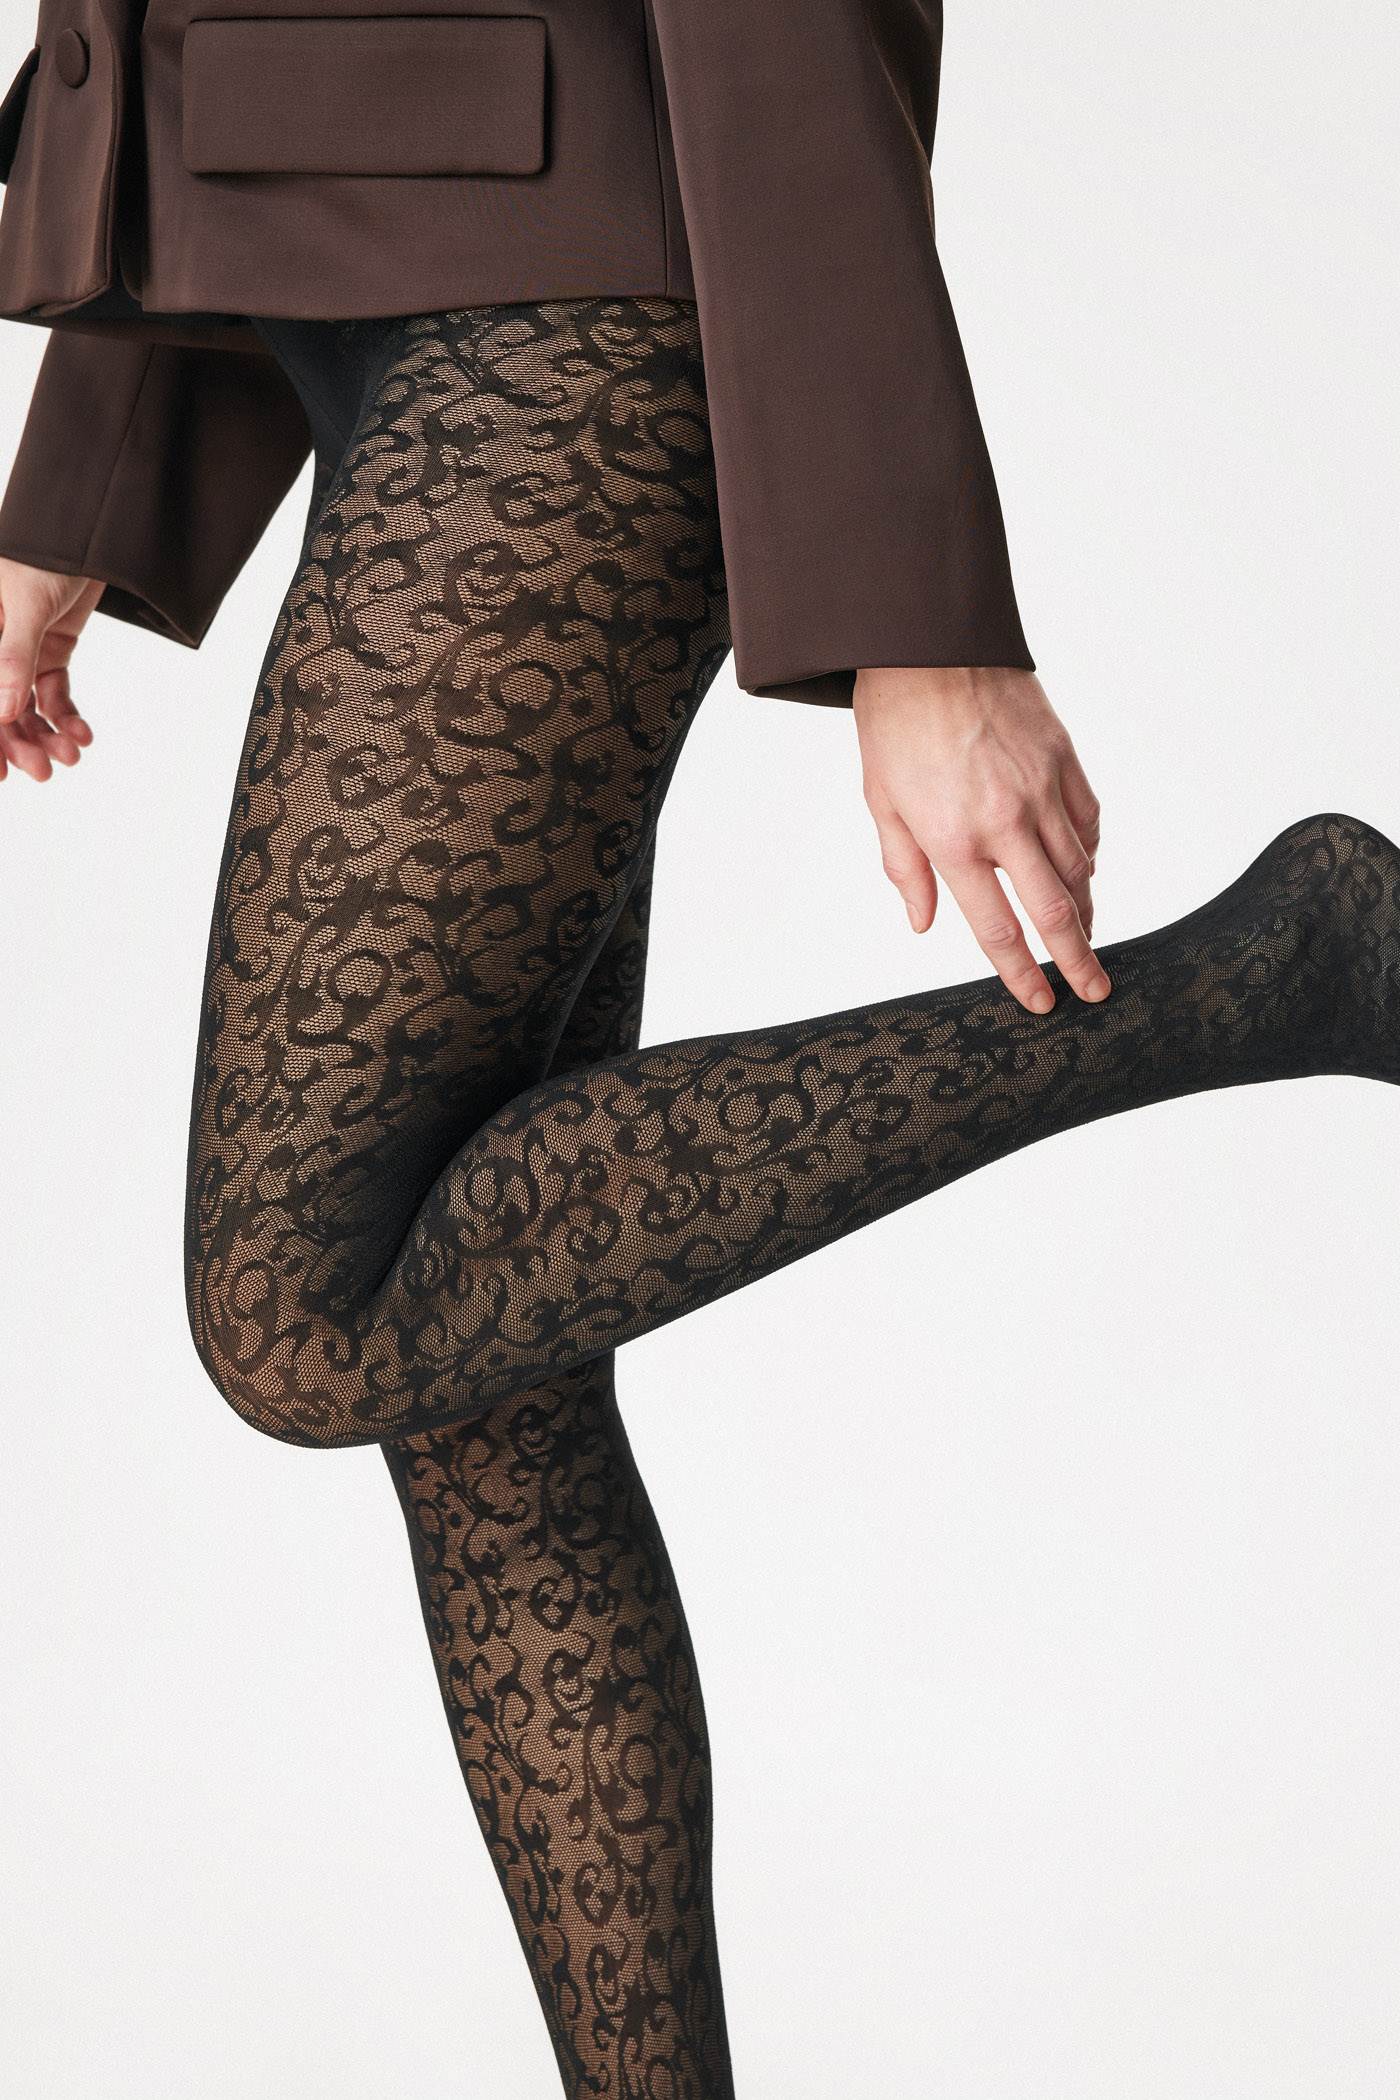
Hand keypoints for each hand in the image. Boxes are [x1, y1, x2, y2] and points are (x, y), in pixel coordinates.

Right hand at [0, 557, 101, 781]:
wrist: (90, 527)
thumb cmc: (47, 551)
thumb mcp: (25, 603)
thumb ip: (12, 657)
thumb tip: (2, 714)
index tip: (1, 775)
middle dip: (20, 742)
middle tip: (45, 771)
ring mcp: (20, 647)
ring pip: (26, 705)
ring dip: (48, 734)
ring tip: (73, 754)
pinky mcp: (51, 647)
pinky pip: (54, 691)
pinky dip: (68, 716)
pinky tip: (84, 736)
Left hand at [853, 664, 1106, 1013]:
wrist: (929, 643)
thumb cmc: (895, 721)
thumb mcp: (881, 800)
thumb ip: (905, 868)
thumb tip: (924, 924)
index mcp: (954, 840)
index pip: (998, 928)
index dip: (1021, 973)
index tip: (1041, 1001)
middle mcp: (1006, 822)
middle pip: (1055, 911)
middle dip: (1079, 960)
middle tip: (1096, 991)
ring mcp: (1042, 789)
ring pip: (1080, 869)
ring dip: (1087, 911)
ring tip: (1088, 938)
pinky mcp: (1063, 759)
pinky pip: (1089, 821)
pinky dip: (1090, 853)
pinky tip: (1084, 870)